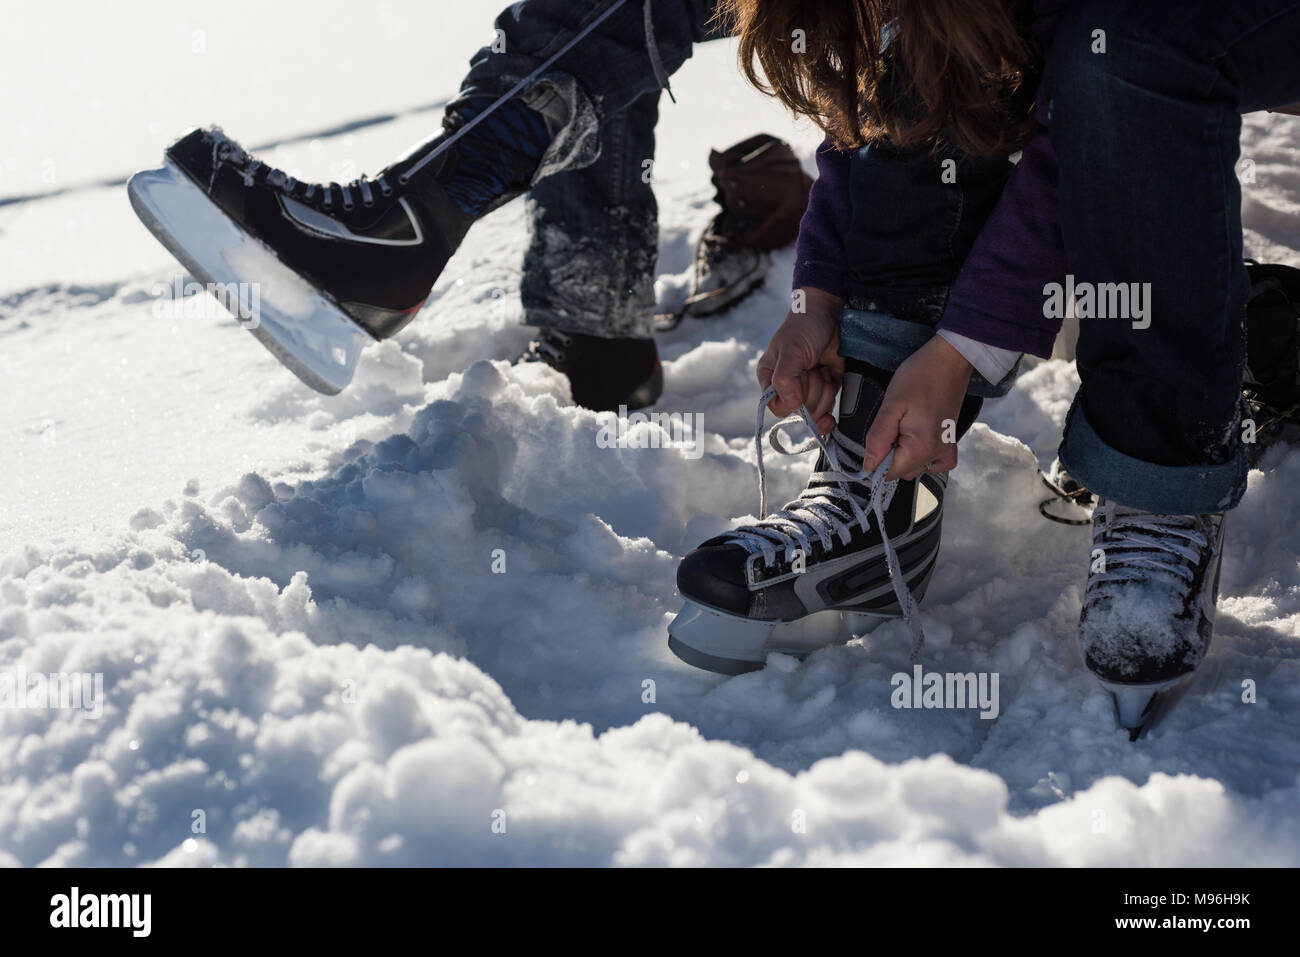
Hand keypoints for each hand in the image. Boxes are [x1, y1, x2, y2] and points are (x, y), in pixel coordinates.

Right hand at [756, 287, 844, 434]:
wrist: (830, 313)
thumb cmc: (804, 327)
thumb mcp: (791, 350)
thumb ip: (785, 378)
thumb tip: (793, 404)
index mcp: (771, 378)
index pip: (777, 407)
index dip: (792, 402)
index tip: (802, 384)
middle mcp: (787, 387)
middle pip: (800, 412)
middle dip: (813, 392)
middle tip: (815, 369)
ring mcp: (808, 389)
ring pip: (816, 411)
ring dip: (825, 391)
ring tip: (823, 368)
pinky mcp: (826, 388)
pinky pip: (829, 406)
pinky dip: (834, 397)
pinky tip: (832, 380)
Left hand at [863, 335, 973, 479]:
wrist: (949, 359)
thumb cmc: (918, 377)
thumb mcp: (890, 406)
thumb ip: (877, 439)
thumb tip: (868, 466)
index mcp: (921, 448)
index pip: (889, 474)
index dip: (876, 461)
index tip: (876, 439)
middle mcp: (938, 454)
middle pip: (903, 472)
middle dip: (889, 456)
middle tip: (890, 426)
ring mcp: (947, 448)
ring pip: (916, 468)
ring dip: (904, 455)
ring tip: (903, 427)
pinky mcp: (951, 441)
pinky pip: (936, 463)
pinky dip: (924, 458)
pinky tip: (916, 441)